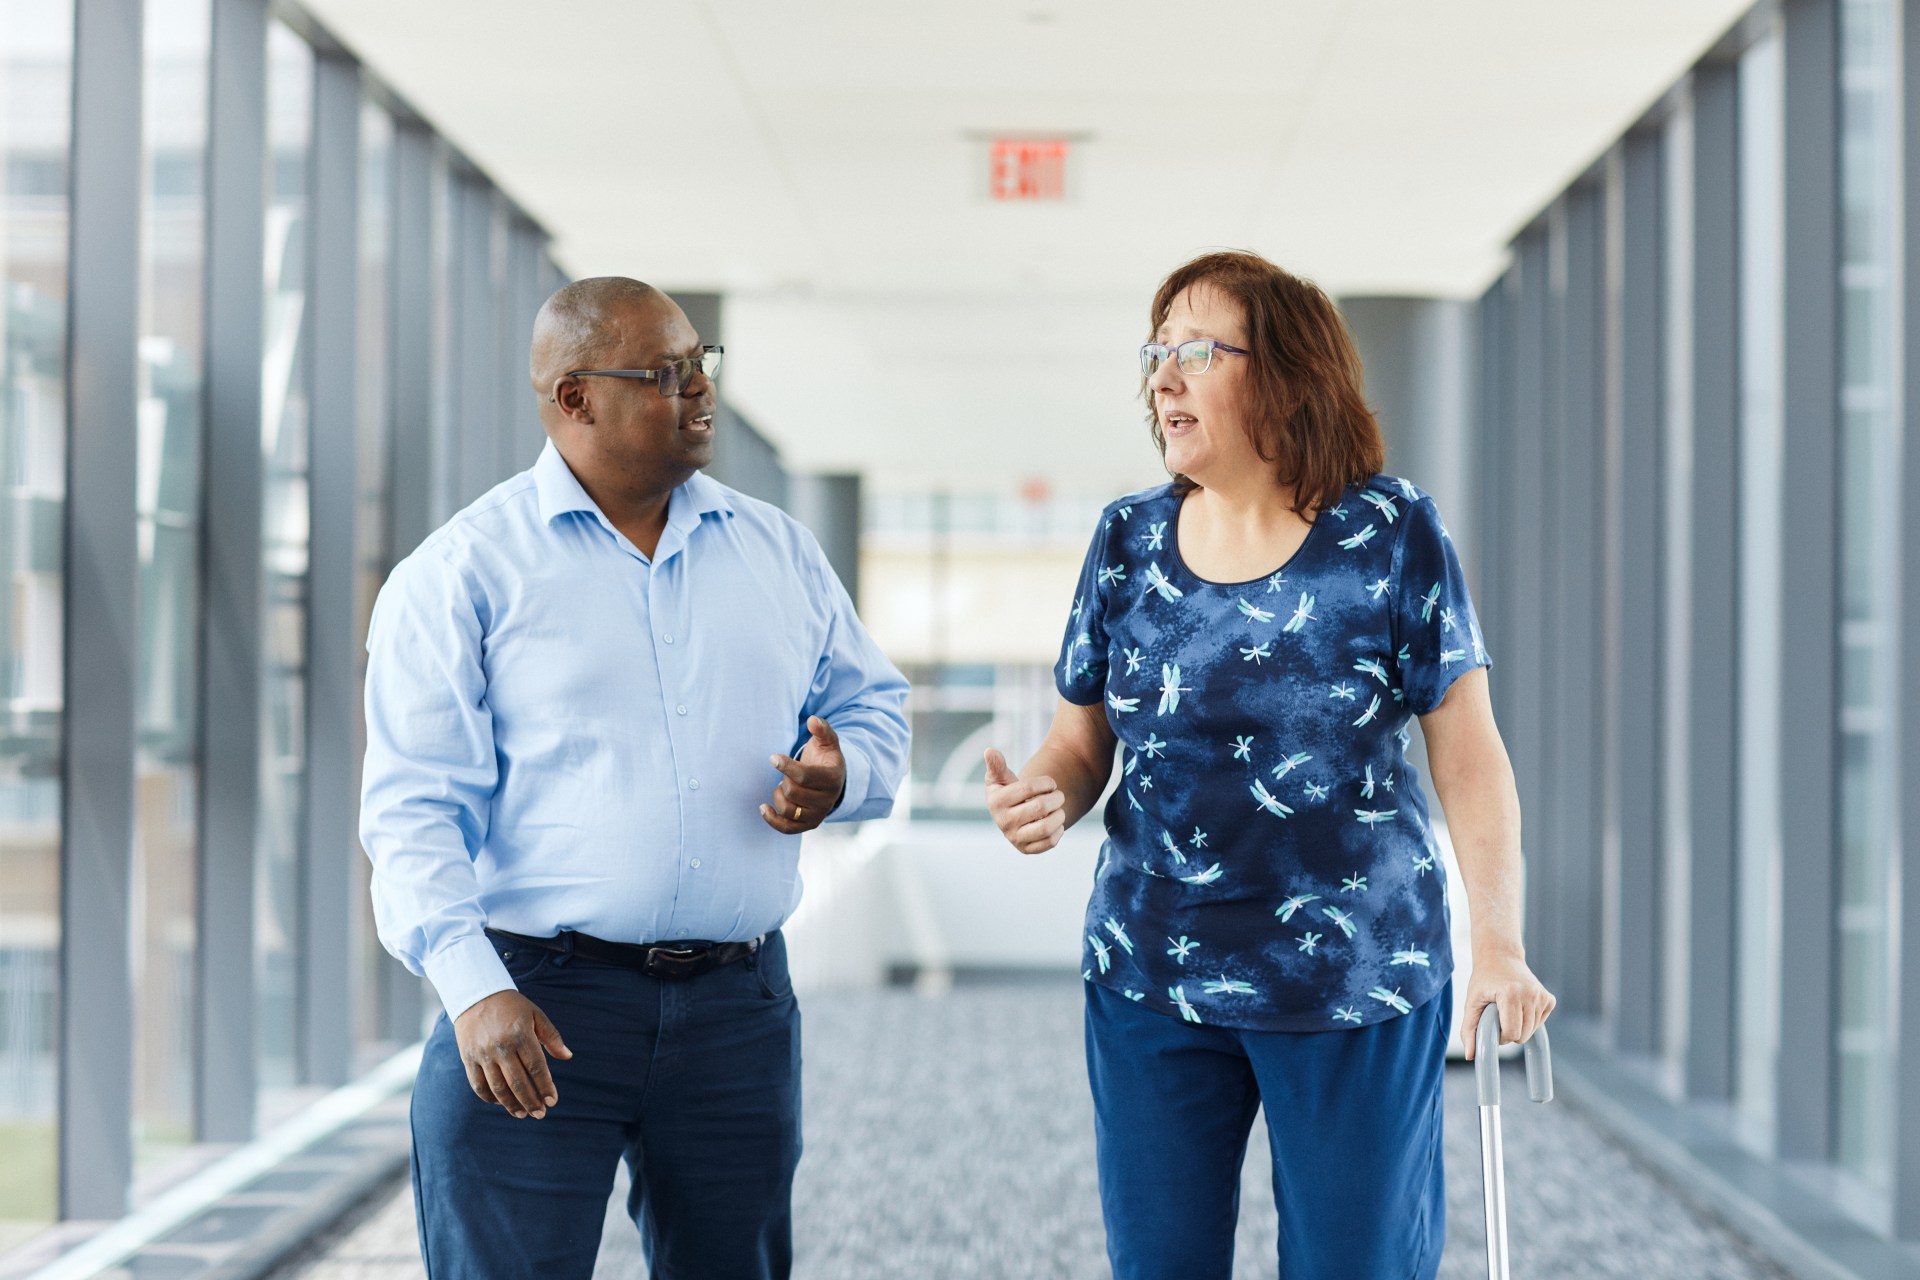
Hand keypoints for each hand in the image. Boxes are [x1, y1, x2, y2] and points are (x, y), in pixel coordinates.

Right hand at [452, 989, 572, 1117]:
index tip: (553, 1101)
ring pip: (498, 1087)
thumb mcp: (535, 1014)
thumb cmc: (512, 1006)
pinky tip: (502, 1103)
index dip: (545, 1086)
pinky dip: (490, 1098)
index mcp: (520, 1034)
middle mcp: (500, 1046)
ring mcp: (482, 1053)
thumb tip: (568, 1056)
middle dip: (531, 1101)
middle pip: (518, 1082)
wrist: (476, 995)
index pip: (536, 1067)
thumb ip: (552, 1037)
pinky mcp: (468, 1058)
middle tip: (540, 1114)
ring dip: (512, 1105)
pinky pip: (479, 1085)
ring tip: (523, 1114)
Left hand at [760, 715, 844, 833]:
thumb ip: (822, 729)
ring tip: (782, 786)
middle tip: (785, 773)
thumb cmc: (826, 758)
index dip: (786, 766)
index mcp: (832, 778)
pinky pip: (787, 828)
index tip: (772, 757)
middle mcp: (827, 799)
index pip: (805, 776)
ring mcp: (818, 814)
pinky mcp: (809, 825)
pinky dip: (772, 819)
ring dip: (778, 795)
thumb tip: (813, 720)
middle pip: (793, 792)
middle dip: (784, 780)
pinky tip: (763, 807)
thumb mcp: (828, 741)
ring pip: (788, 810)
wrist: (834, 780)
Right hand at [984, 748, 1064, 853]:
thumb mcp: (1000, 777)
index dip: (1046, 782)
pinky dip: (1058, 831)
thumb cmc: (1007, 790)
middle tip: (1058, 795)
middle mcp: (1003, 822)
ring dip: (1059, 815)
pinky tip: (1055, 823)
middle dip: (1056, 797)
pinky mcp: (1026, 849)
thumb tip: (989, 751)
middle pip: (1040, 807)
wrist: (1011, 814)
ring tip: (1058, 808)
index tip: (1051, 783)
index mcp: (996, 802)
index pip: (1028, 788)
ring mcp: (1014, 838)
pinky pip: (1050, 842)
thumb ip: (997, 765)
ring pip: (1046, 828)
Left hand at [1461, 952, 1554, 1059]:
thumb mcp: (1472, 1002)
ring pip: (1532, 1031)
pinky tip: (1520, 1007)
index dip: (1501, 1035)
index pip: (1512, 1033)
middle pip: (1523, 1035)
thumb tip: (1470, 1056)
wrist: (1501, 958)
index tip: (1493, 1024)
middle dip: (1509, 1032)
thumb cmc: (1484, 980)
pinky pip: (1540, 1023)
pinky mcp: (1549, 999)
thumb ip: (1469, 1029)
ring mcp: (1541, 995)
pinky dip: (1529, 1021)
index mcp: (1511, 993)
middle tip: (1499, 1016)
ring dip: (1519, 1027)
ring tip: (1508, 1010)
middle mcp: (1530, 993)